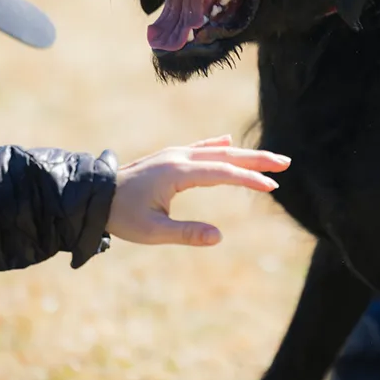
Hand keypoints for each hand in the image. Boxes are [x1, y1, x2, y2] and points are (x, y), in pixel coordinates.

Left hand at [106, 134, 289, 246]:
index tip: (272, 186)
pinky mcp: (170, 158)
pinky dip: (218, 145)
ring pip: (217, 151)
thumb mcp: (152, 232)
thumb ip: (186, 234)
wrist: (93, 195)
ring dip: (243, 154)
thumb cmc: (121, 216)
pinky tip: (227, 142)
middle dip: (257, 159)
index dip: (249, 178)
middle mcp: (180, 157)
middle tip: (285, 163)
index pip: (222, 173)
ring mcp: (175, 154)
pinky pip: (200, 148)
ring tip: (269, 159)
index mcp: (178, 172)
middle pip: (226, 155)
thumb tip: (219, 237)